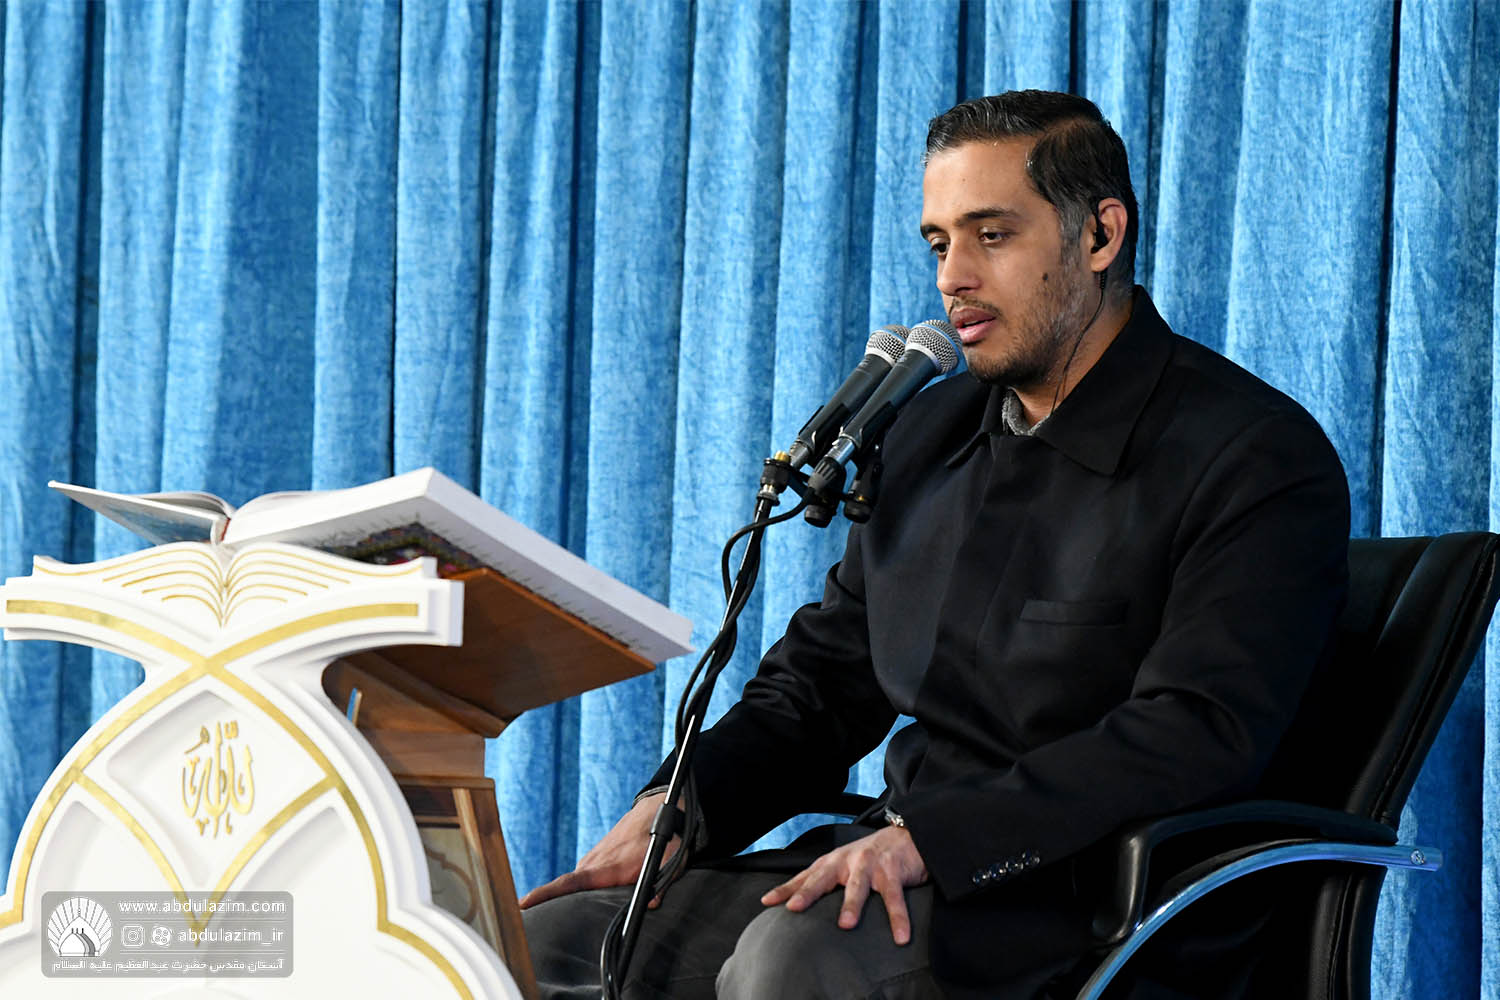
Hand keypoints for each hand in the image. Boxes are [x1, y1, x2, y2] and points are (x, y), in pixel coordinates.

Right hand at [517, 792, 679, 908]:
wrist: (656, 809)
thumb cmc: (664, 837)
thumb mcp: (671, 861)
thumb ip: (662, 884)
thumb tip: (651, 904)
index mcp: (608, 867)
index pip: (571, 882)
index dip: (546, 893)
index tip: (523, 903)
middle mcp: (594, 863)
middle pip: (564, 888)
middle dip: (544, 904)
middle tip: (527, 921)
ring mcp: (593, 859)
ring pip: (573, 883)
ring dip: (562, 898)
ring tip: (548, 915)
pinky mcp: (595, 859)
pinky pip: (580, 878)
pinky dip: (575, 889)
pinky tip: (578, 901)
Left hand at [760, 825, 927, 943]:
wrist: (908, 835)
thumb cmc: (871, 857)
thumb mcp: (844, 866)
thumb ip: (827, 884)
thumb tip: (801, 909)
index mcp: (833, 862)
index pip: (805, 877)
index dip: (786, 889)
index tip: (767, 902)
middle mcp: (848, 861)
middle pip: (824, 878)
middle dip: (808, 893)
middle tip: (794, 908)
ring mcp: (870, 865)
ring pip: (858, 886)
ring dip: (852, 905)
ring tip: (846, 925)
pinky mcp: (893, 871)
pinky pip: (894, 898)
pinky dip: (898, 918)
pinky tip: (901, 937)